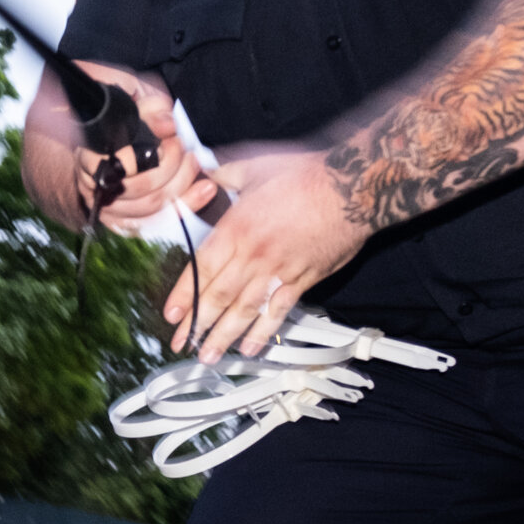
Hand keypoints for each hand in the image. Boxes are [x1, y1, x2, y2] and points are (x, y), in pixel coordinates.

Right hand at [61, 63, 217, 232]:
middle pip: (139, 191)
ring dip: (182, 190)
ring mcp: (104, 205)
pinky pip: (152, 225)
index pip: (122, 166)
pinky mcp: (119, 220)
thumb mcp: (137, 101)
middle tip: (190, 154)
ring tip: (197, 168)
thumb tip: (168, 125)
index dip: (155, 157)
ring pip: (148, 210)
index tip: (177, 141)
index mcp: (90, 153)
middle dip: (174, 172)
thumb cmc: (127, 115)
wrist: (114, 131)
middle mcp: (92, 184)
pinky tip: (201, 193)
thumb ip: (152, 109)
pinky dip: (179, 210)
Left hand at [164, 145, 367, 361]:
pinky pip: (278, 312)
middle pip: (218, 296)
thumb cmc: (306, 175)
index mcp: (236, 228)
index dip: (184, 295)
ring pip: (244, 310)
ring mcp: (277, 271)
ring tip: (209, 355)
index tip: (172, 315)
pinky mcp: (302, 280)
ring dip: (224, 336)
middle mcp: (252, 254)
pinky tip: (250, 347)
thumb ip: (225, 175)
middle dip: (197, 324)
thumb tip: (206, 172)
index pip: (201, 268)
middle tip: (182, 343)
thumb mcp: (256, 167)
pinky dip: (262, 332)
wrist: (350, 189)